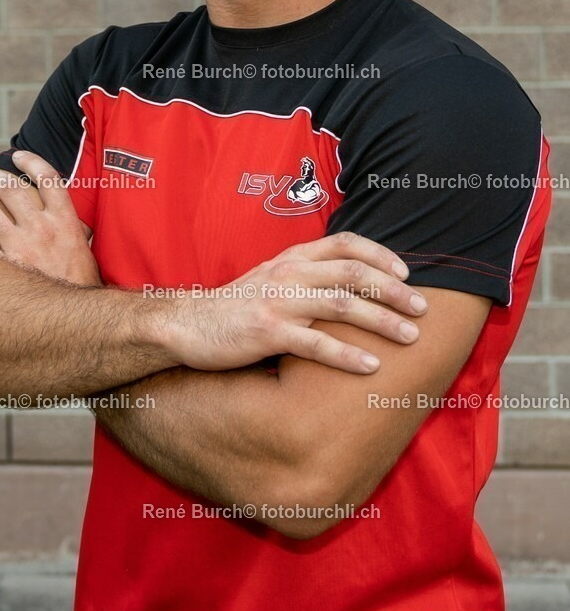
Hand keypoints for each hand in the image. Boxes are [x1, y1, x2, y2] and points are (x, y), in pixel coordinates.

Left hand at [0, 150, 101, 287]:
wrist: (79, 318)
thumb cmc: (83, 286)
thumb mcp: (87, 252)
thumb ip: (76, 233)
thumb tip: (78, 226)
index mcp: (66, 220)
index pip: (48, 178)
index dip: (31, 162)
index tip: (17, 155)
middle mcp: (42, 228)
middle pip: (12, 189)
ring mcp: (22, 246)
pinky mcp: (4, 267)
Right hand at [165, 231, 426, 374]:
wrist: (187, 324)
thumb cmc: (234, 306)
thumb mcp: (271, 278)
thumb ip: (305, 275)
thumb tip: (349, 284)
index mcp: (292, 258)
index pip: (345, 243)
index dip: (381, 254)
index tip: (406, 273)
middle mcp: (289, 274)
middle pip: (354, 273)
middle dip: (394, 291)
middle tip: (423, 308)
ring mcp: (279, 302)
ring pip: (343, 305)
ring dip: (382, 321)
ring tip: (411, 337)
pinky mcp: (268, 332)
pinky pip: (316, 344)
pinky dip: (347, 355)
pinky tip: (371, 367)